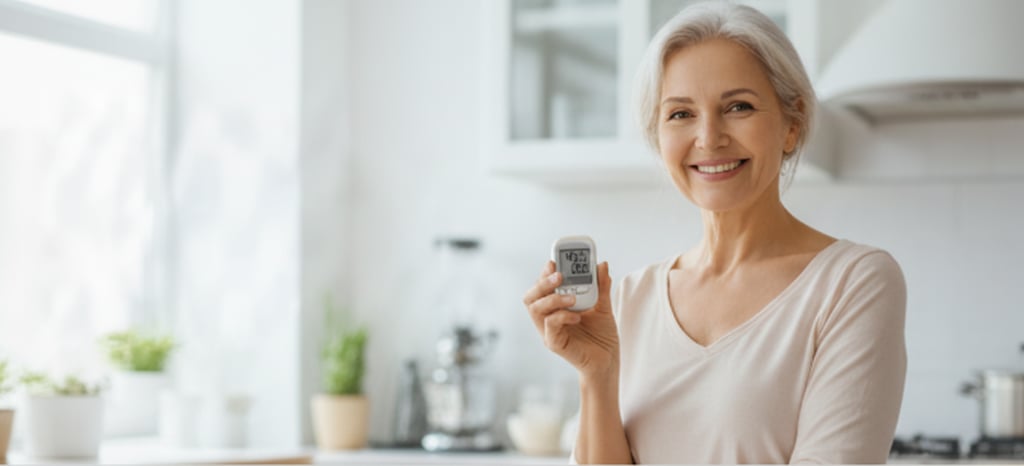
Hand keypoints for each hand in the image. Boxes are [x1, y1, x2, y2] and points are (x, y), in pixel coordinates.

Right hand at [523, 261, 618, 376]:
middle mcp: (548, 318)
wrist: (608, 360)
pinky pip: (549, 325)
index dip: (544, 273)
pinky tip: (577, 316)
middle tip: (560, 275)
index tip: (554, 261)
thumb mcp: (603, 306)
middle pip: (531, 296)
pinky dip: (562, 316)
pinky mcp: (554, 343)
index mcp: (555, 307)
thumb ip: (601, 287)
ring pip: (535, 309)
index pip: (541, 287)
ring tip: (572, 297)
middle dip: (542, 282)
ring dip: (552, 298)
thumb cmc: (601, 336)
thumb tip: (601, 265)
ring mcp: (549, 331)